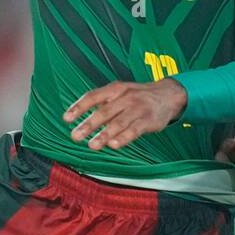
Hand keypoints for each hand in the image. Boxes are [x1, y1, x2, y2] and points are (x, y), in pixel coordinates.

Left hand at [63, 78, 187, 150]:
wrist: (168, 95)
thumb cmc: (138, 96)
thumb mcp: (121, 92)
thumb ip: (102, 103)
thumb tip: (78, 118)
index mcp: (115, 89)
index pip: (93, 96)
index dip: (79, 107)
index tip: (66, 118)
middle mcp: (126, 97)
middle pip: (104, 111)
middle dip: (88, 125)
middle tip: (75, 136)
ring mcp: (138, 109)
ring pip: (118, 123)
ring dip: (104, 134)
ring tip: (92, 145)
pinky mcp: (148, 121)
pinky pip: (134, 130)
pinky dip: (123, 138)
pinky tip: (113, 145)